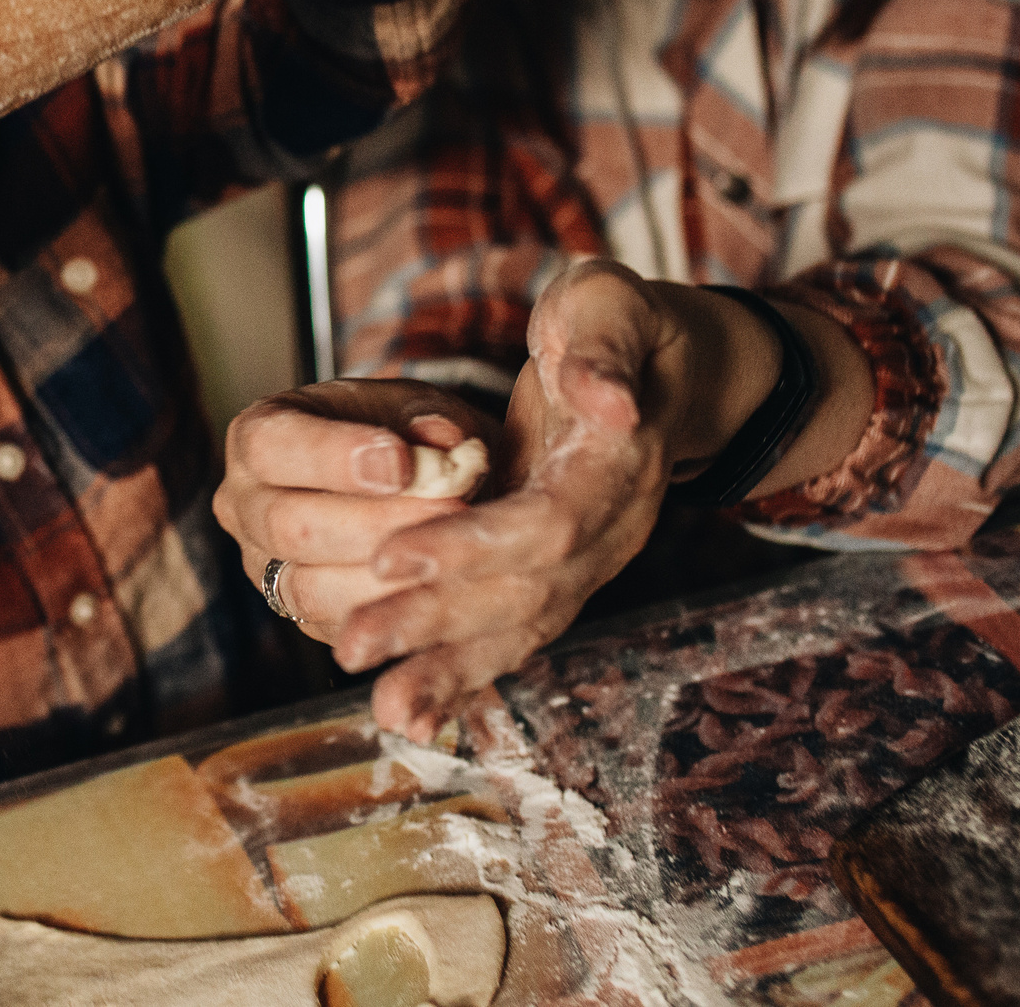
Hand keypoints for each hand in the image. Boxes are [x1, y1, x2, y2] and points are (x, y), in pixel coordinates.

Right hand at [215, 378, 499, 645]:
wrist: (405, 481)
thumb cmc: (398, 434)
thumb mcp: (414, 407)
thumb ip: (427, 416)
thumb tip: (443, 439)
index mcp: (256, 435)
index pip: (270, 446)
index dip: (333, 457)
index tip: (401, 463)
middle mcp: (243, 504)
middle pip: (288, 526)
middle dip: (374, 524)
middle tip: (447, 511)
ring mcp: (263, 566)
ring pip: (308, 588)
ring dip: (385, 578)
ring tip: (447, 554)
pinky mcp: (296, 614)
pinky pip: (334, 628)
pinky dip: (388, 615)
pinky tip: (434, 590)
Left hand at [312, 261, 681, 739]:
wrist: (667, 370)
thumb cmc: (616, 324)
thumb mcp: (612, 304)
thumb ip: (604, 345)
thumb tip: (606, 404)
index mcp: (617, 464)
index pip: (544, 523)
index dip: (472, 545)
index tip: (392, 557)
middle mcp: (609, 528)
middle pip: (522, 593)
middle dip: (434, 620)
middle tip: (352, 641)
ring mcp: (588, 561)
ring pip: (516, 629)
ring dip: (443, 666)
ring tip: (378, 703)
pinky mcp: (558, 576)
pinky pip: (511, 637)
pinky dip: (460, 677)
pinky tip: (405, 714)